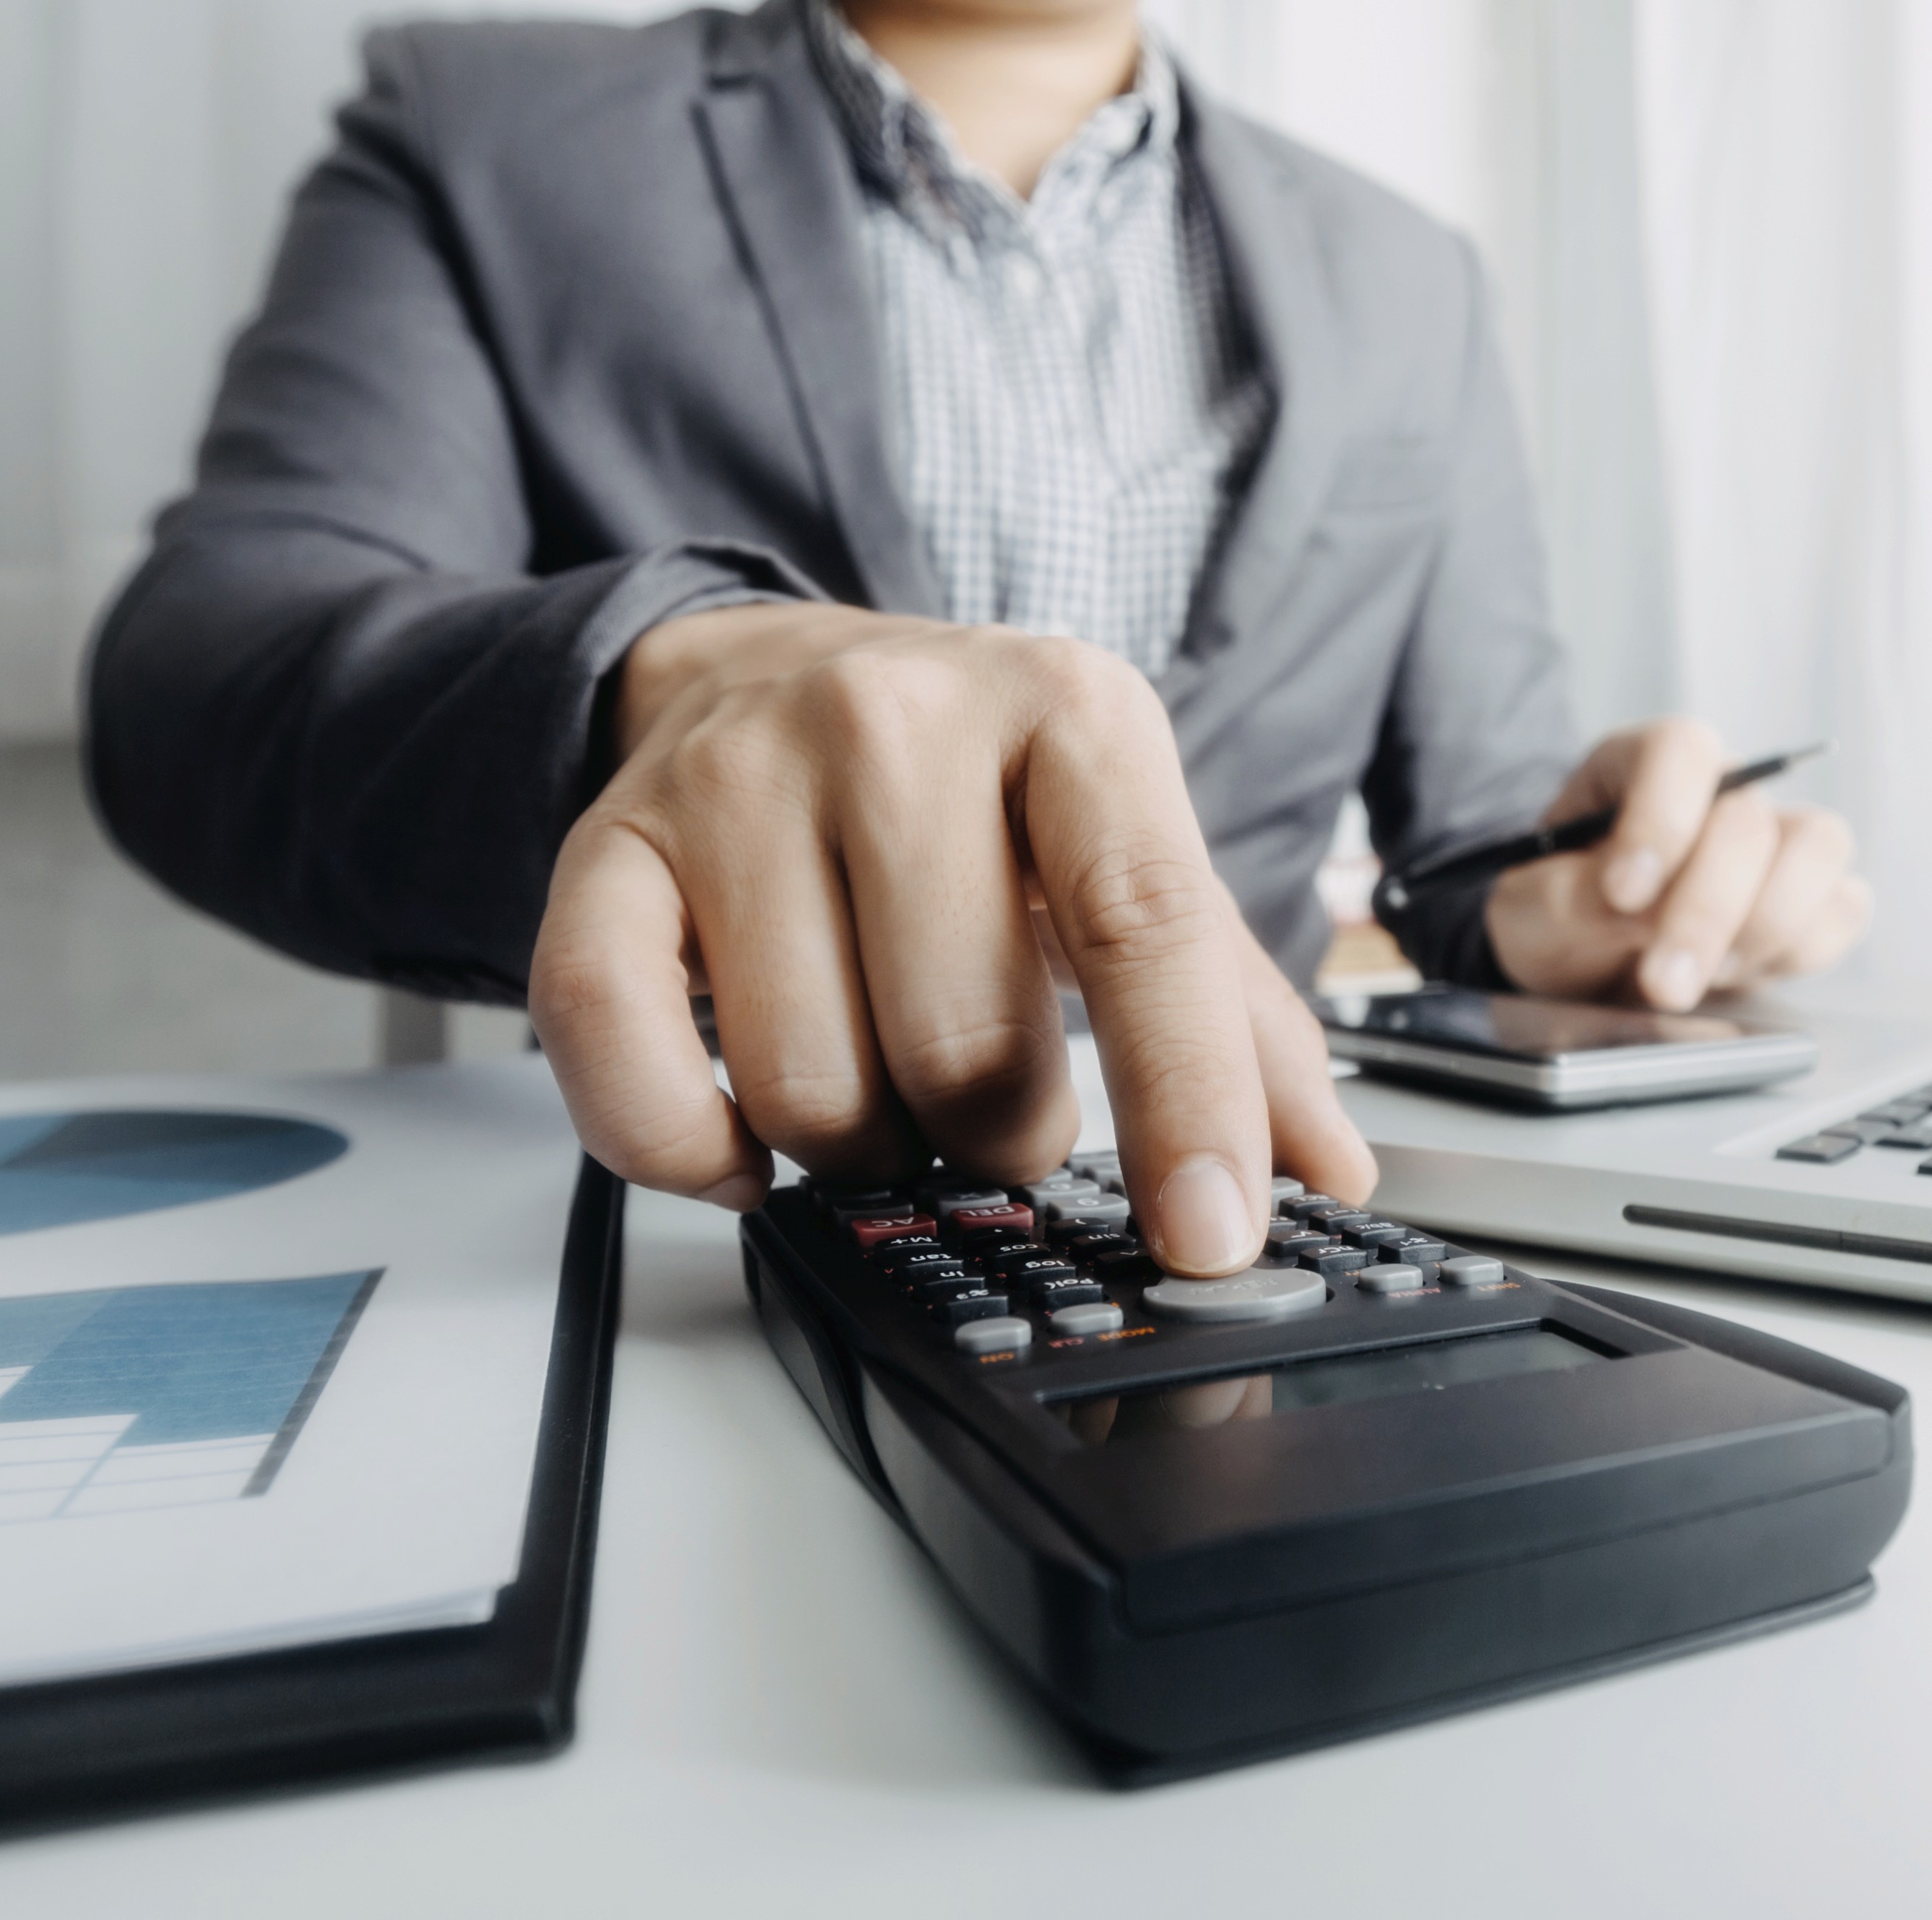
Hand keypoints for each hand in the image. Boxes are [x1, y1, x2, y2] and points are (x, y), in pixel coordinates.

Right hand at [527, 602, 1373, 1276]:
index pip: (1145, 925)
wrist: (768, 672)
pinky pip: (626, 1065)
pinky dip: (693, 1152)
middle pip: (966, 1054)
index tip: (1212, 1235)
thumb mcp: (1128, 858)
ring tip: (873, 1072)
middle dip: (991, 1135)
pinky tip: (742, 1136)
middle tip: (983, 1093)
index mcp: (1069, 714)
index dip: (1185, 1099)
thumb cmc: (973, 795)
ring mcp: (737, 779)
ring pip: (811, 1092)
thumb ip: (1237, 1018)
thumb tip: (1328, 1170)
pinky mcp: (603, 851)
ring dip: (858, 1145)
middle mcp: (897, 721)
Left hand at [1483, 718, 1870, 1009]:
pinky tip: (1740, 976)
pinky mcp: (1810, 900)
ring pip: (1818, 849)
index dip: (1660, 820)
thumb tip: (1641, 912)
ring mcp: (1774, 842)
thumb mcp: (1527, 910)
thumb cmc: (1553, 918)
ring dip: (1765, 926)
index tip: (1622, 893)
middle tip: (1662, 981)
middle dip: (1706, 911)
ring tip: (1703, 977)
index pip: (1679, 751)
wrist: (1577, 966)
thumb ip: (1567, 901)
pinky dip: (1800, 949)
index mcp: (1643, 765)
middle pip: (1748, 820)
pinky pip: (1842, 908)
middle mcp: (1720, 791)